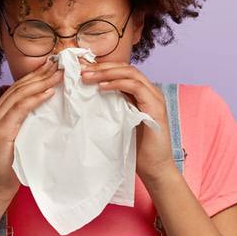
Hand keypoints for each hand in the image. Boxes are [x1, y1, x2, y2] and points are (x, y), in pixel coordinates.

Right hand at [0, 58, 62, 204]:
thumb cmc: (10, 167)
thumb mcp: (17, 139)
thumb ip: (24, 122)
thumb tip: (46, 107)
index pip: (17, 89)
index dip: (35, 76)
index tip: (53, 67)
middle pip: (19, 87)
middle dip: (41, 74)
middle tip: (60, 64)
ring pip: (20, 94)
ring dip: (42, 82)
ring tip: (60, 74)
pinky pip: (20, 109)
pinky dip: (36, 99)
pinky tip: (49, 92)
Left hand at [80, 60, 176, 181]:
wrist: (154, 168)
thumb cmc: (135, 148)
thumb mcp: (118, 121)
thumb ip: (110, 106)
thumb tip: (86, 95)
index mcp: (141, 93)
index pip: (121, 71)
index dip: (101, 68)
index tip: (80, 69)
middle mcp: (150, 91)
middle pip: (125, 68)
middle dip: (101, 67)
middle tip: (81, 69)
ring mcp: (155, 97)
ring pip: (130, 73)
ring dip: (106, 73)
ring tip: (87, 76)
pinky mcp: (156, 107)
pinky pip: (135, 87)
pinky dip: (117, 84)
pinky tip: (102, 87)